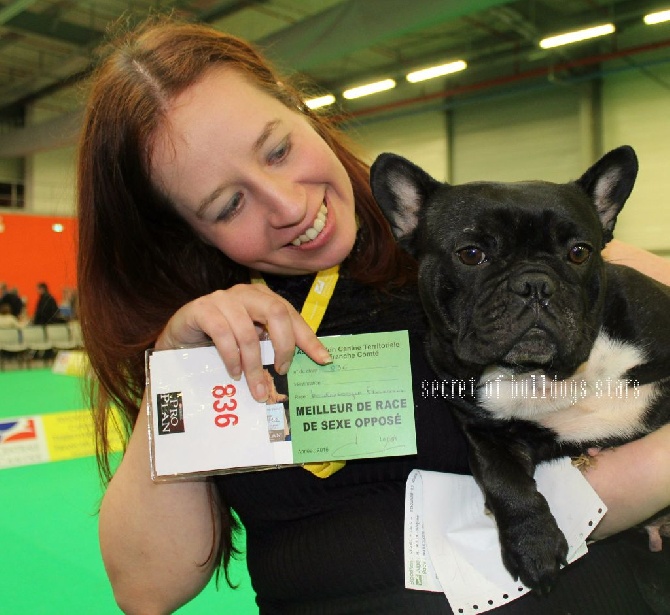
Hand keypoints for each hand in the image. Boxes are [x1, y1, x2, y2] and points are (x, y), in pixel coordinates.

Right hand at [155, 284, 330, 400]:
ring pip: (248, 330)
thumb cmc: (220, 342)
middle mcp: (246, 293)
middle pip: (276, 312)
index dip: (308, 338)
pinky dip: (231, 357)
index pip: (292, 315)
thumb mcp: (251, 343)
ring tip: (256, 386)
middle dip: (284, 345)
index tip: (323, 360)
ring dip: (254, 363)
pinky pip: (222, 333)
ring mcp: (222, 299)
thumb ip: (271, 347)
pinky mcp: (201, 309)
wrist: (180, 338)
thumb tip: (299, 369)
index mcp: (263, 298)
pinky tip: (234, 373)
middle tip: (282, 370)